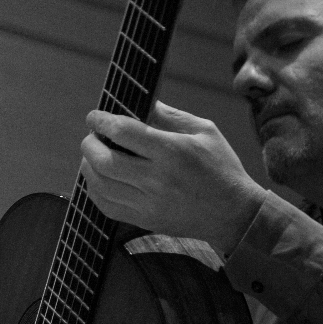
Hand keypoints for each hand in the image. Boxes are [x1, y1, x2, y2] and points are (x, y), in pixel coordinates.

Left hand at [80, 101, 265, 253]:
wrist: (235, 214)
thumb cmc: (222, 167)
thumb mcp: (205, 131)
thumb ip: (170, 116)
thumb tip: (142, 102)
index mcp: (172, 151)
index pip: (123, 132)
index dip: (101, 121)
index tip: (95, 116)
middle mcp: (157, 179)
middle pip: (104, 160)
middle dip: (89, 144)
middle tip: (92, 136)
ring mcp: (149, 203)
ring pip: (100, 185)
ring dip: (88, 167)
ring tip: (92, 156)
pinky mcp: (146, 221)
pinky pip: (107, 207)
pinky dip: (95, 191)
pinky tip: (99, 180)